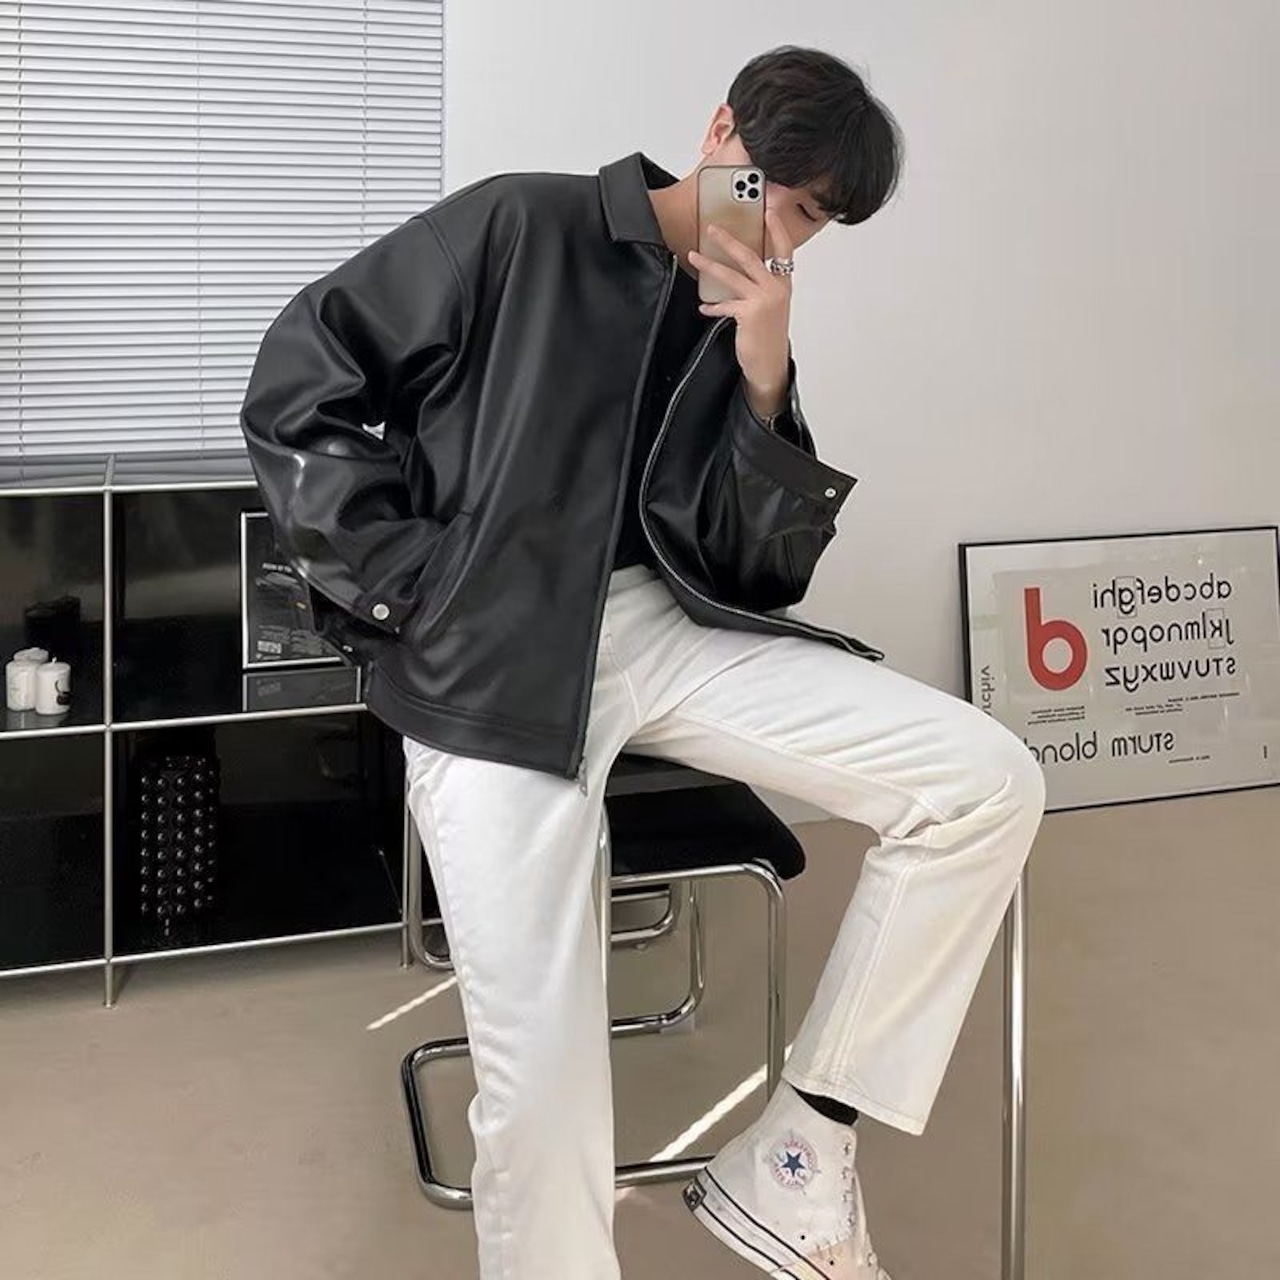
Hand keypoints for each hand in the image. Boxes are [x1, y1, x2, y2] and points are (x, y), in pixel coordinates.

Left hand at [688, 205, 792, 417]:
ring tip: (694, 257)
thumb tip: (737, 273)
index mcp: (783, 284)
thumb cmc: (768, 336)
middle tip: (713, 229)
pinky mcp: (749, 313)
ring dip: (710, 265)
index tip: (768, 211)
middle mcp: (775, 289)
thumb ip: (760, 288)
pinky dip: (712, 306)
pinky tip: (704, 307)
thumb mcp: (770, 307)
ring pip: (731, 276)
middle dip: (728, 240)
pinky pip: (724, 304)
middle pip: (749, 256)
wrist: (769, 364)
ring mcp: (763, 300)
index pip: (783, 251)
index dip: (776, 230)